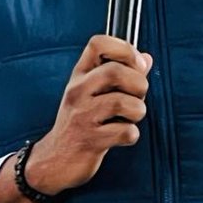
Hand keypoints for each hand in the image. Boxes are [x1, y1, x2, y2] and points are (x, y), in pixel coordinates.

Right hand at [26, 35, 151, 193]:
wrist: (56, 159)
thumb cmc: (80, 122)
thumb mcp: (93, 92)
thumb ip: (122, 73)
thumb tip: (146, 58)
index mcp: (80, 75)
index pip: (98, 43)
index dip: (124, 48)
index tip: (136, 64)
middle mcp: (78, 91)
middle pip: (116, 71)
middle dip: (138, 85)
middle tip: (136, 97)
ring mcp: (83, 115)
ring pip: (124, 102)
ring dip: (137, 111)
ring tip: (128, 118)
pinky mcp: (91, 140)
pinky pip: (126, 132)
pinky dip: (131, 135)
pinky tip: (121, 136)